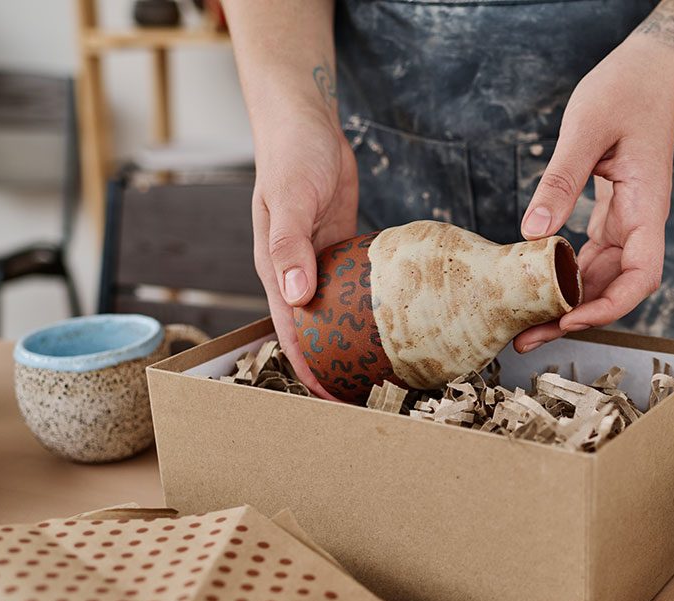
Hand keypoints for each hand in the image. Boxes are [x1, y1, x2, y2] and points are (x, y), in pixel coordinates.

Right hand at [250, 103, 357, 397]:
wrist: (306, 124)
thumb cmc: (290, 158)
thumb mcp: (289, 201)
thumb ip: (289, 247)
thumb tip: (294, 297)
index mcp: (275, 272)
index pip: (291, 335)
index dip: (308, 371)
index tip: (330, 402)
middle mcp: (297, 275)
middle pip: (316, 333)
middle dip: (335, 366)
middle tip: (369, 397)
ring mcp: (321, 264)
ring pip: (338, 314)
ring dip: (355, 342)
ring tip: (386, 371)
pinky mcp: (343, 250)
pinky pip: (358, 287)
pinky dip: (371, 308)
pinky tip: (398, 323)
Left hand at [514, 37, 673, 352]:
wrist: (649, 72)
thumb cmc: (625, 91)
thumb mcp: (585, 128)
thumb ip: (561, 180)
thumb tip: (534, 232)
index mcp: (648, 207)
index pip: (642, 277)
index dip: (608, 306)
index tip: (570, 318)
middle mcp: (642, 223)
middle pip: (615, 289)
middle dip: (574, 318)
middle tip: (526, 339)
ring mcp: (628, 222)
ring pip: (601, 278)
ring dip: (567, 303)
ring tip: (523, 324)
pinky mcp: (612, 215)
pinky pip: (591, 257)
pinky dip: (566, 275)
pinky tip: (535, 284)